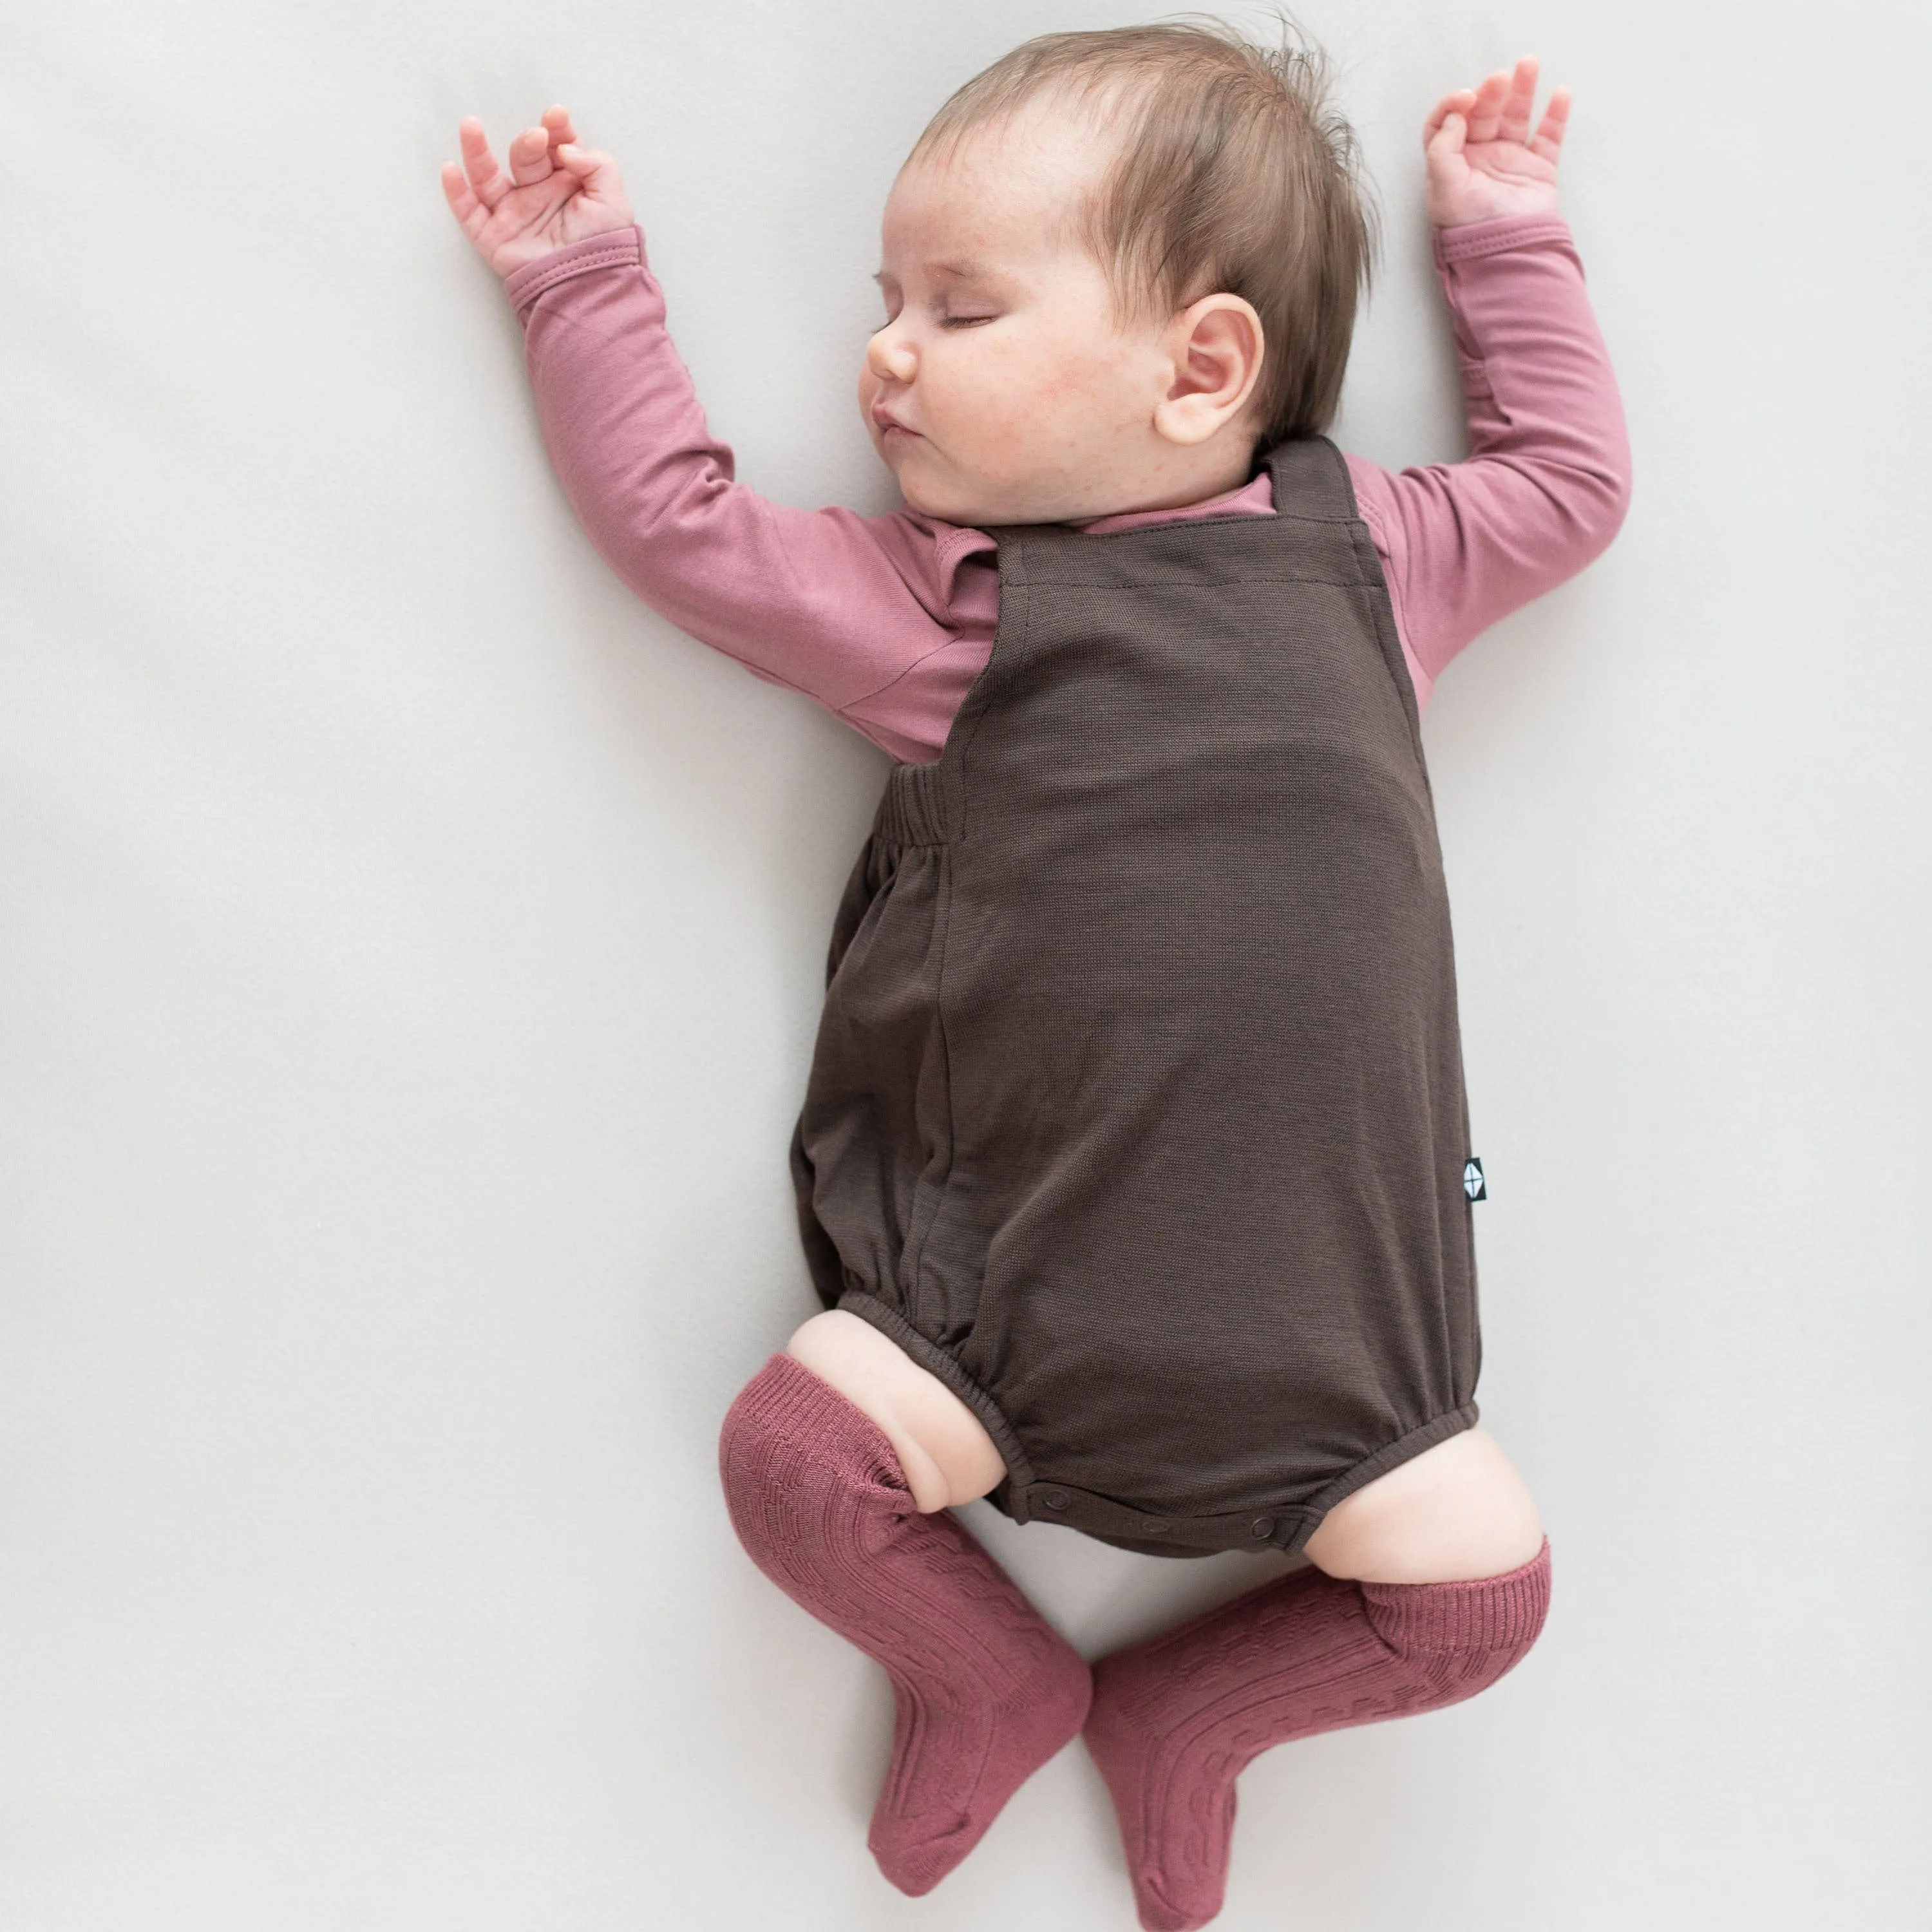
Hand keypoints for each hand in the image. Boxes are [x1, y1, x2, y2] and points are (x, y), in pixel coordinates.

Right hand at [440, 105, 635, 278]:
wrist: (592, 287)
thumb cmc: (605, 247)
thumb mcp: (614, 199)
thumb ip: (597, 165)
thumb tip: (566, 148)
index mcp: (566, 182)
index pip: (555, 146)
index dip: (555, 129)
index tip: (556, 117)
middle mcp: (537, 194)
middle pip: (524, 157)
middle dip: (528, 143)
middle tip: (537, 137)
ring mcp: (514, 214)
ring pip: (488, 177)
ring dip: (477, 152)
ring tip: (470, 126)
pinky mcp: (496, 237)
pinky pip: (470, 213)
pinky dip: (457, 193)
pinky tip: (449, 170)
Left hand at [1423, 57, 1568, 227]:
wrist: (1504, 257)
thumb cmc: (1468, 231)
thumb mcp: (1443, 190)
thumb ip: (1442, 150)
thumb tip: (1455, 116)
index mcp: (1451, 164)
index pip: (1446, 124)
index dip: (1452, 106)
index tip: (1466, 98)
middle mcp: (1479, 160)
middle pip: (1484, 114)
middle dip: (1491, 93)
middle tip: (1500, 79)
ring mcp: (1510, 162)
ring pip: (1516, 117)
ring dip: (1522, 91)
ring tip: (1529, 66)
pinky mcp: (1538, 170)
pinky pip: (1548, 136)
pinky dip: (1555, 115)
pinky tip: (1559, 95)